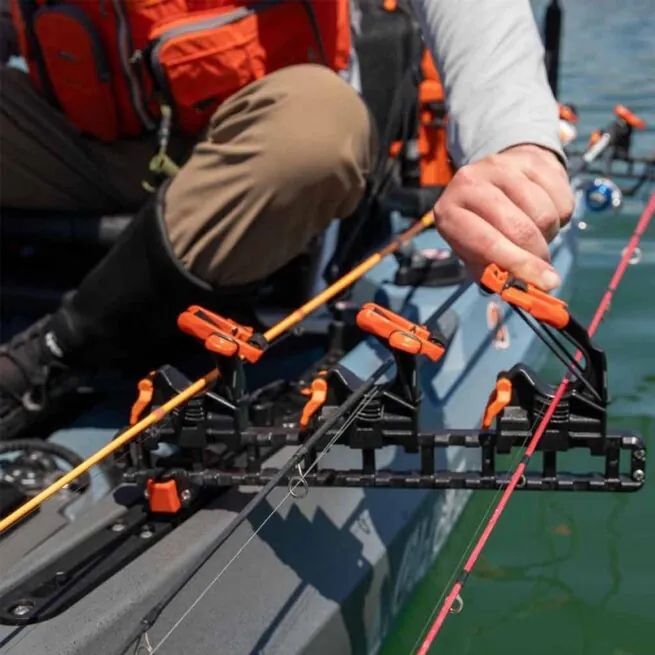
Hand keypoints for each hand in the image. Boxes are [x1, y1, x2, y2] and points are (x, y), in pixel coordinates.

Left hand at [432, 144, 574, 290]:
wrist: (496, 179)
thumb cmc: (482, 226)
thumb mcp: (474, 252)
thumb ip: (493, 272)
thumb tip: (522, 288)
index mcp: (449, 213)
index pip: (486, 243)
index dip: (517, 266)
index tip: (544, 284)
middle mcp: (469, 183)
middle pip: (518, 228)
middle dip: (537, 257)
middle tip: (545, 271)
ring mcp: (500, 167)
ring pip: (543, 214)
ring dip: (548, 235)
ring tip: (536, 235)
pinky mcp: (529, 160)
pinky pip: (561, 198)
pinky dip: (561, 216)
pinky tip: (545, 215)